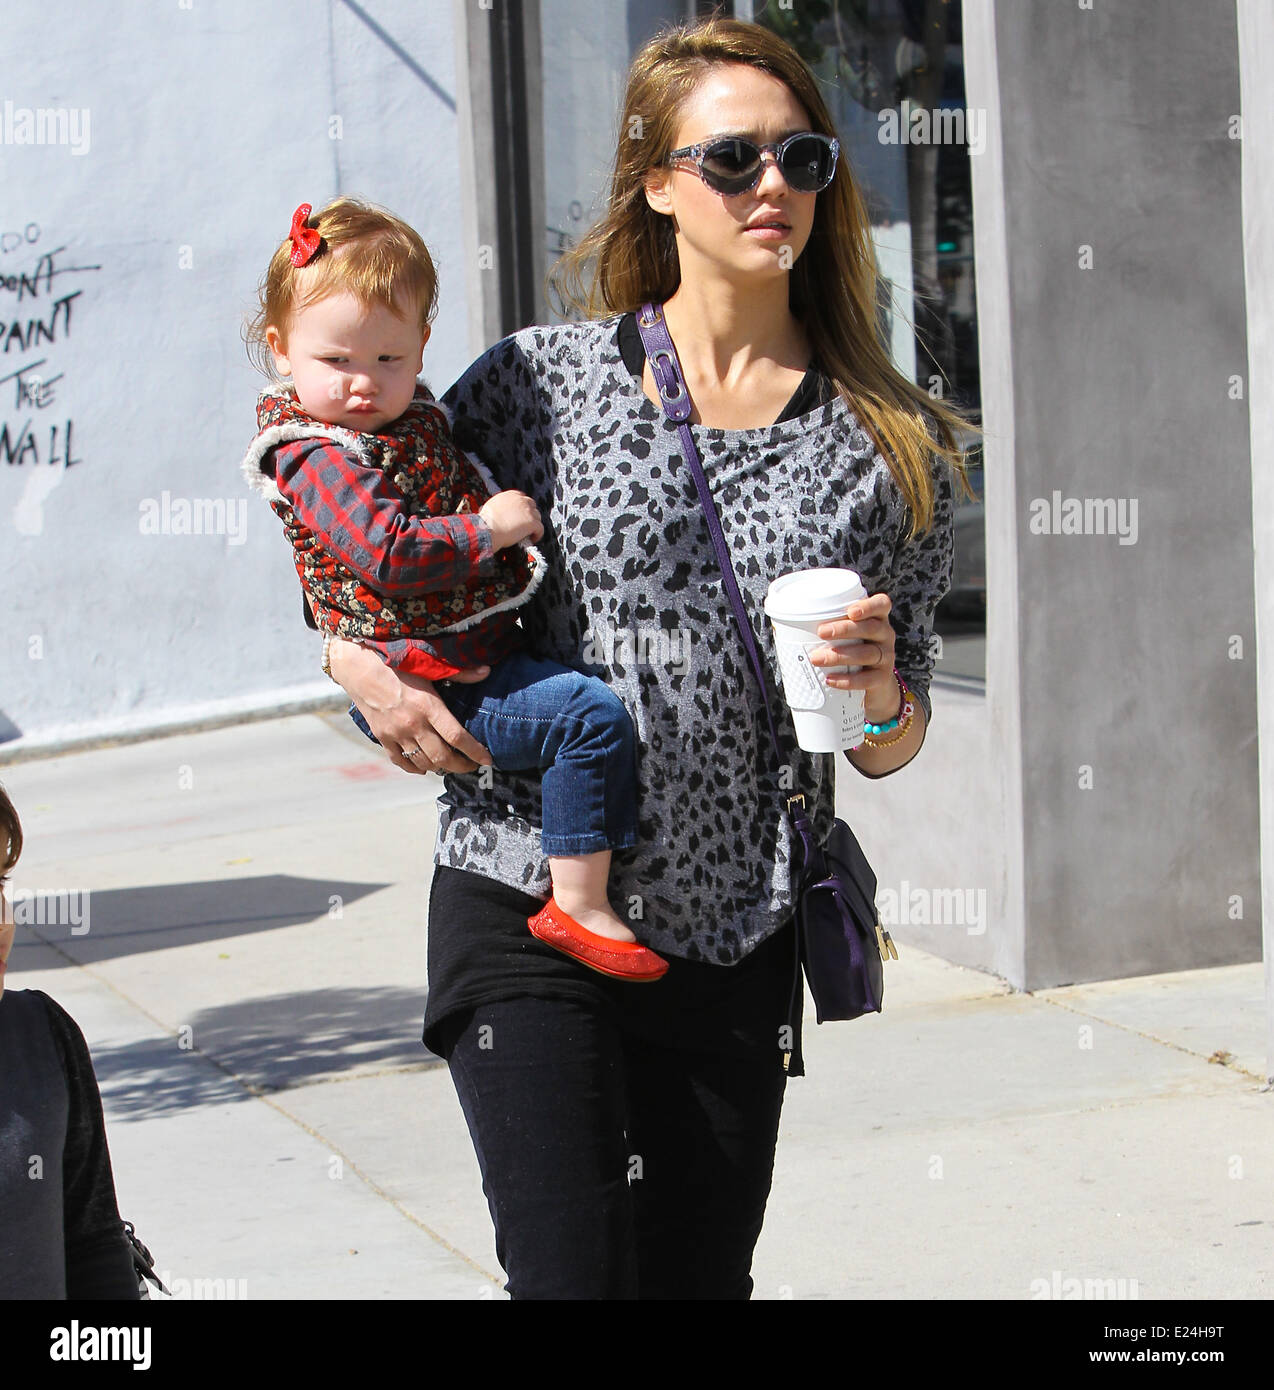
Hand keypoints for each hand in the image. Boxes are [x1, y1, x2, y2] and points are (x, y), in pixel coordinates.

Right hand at [328, 638, 492, 775]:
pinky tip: (425, 766)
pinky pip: (401, 762)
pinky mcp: (382, 738)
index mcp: (427, 705)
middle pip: (442, 757)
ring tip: (452, 764)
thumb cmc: (395, 662)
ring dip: (441, 767)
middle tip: (472, 765)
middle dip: (462, 765)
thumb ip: (459, 673)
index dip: (475, 751)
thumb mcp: (427, 665)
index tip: (487, 759)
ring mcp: (395, 734)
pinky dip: (416, 768)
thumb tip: (486, 672)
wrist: (357, 666)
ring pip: (424, 762)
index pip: (457, 736)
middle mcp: (412, 724)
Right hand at [478, 489, 543, 549]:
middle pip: (532, 506)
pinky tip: (533, 538)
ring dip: (534, 524)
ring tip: (529, 532)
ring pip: (537, 517)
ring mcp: (528, 511)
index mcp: (511, 495)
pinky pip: (540, 528)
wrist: (488, 529)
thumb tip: (494, 511)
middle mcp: (521, 500)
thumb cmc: (485, 521)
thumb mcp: (491, 506)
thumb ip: (499, 506)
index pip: (522, 498)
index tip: (521, 515)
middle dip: (530, 514)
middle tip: (526, 524)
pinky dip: (538, 534)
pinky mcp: (532, 523)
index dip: (523, 508)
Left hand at [807, 591, 900, 723]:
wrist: (874, 689)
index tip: (850, 611)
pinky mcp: (882, 679)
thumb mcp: (845, 640)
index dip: (868, 606)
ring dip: (840, 655)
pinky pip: (867, 679)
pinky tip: (830, 680)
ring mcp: (886, 658)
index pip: (881, 605)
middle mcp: (885, 636)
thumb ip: (826, 630)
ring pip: (867, 653)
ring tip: (817, 658)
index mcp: (876, 620)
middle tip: (821, 632)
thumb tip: (780, 626)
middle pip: (871, 628)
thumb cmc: (851, 656)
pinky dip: (847, 680)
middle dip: (845, 629)